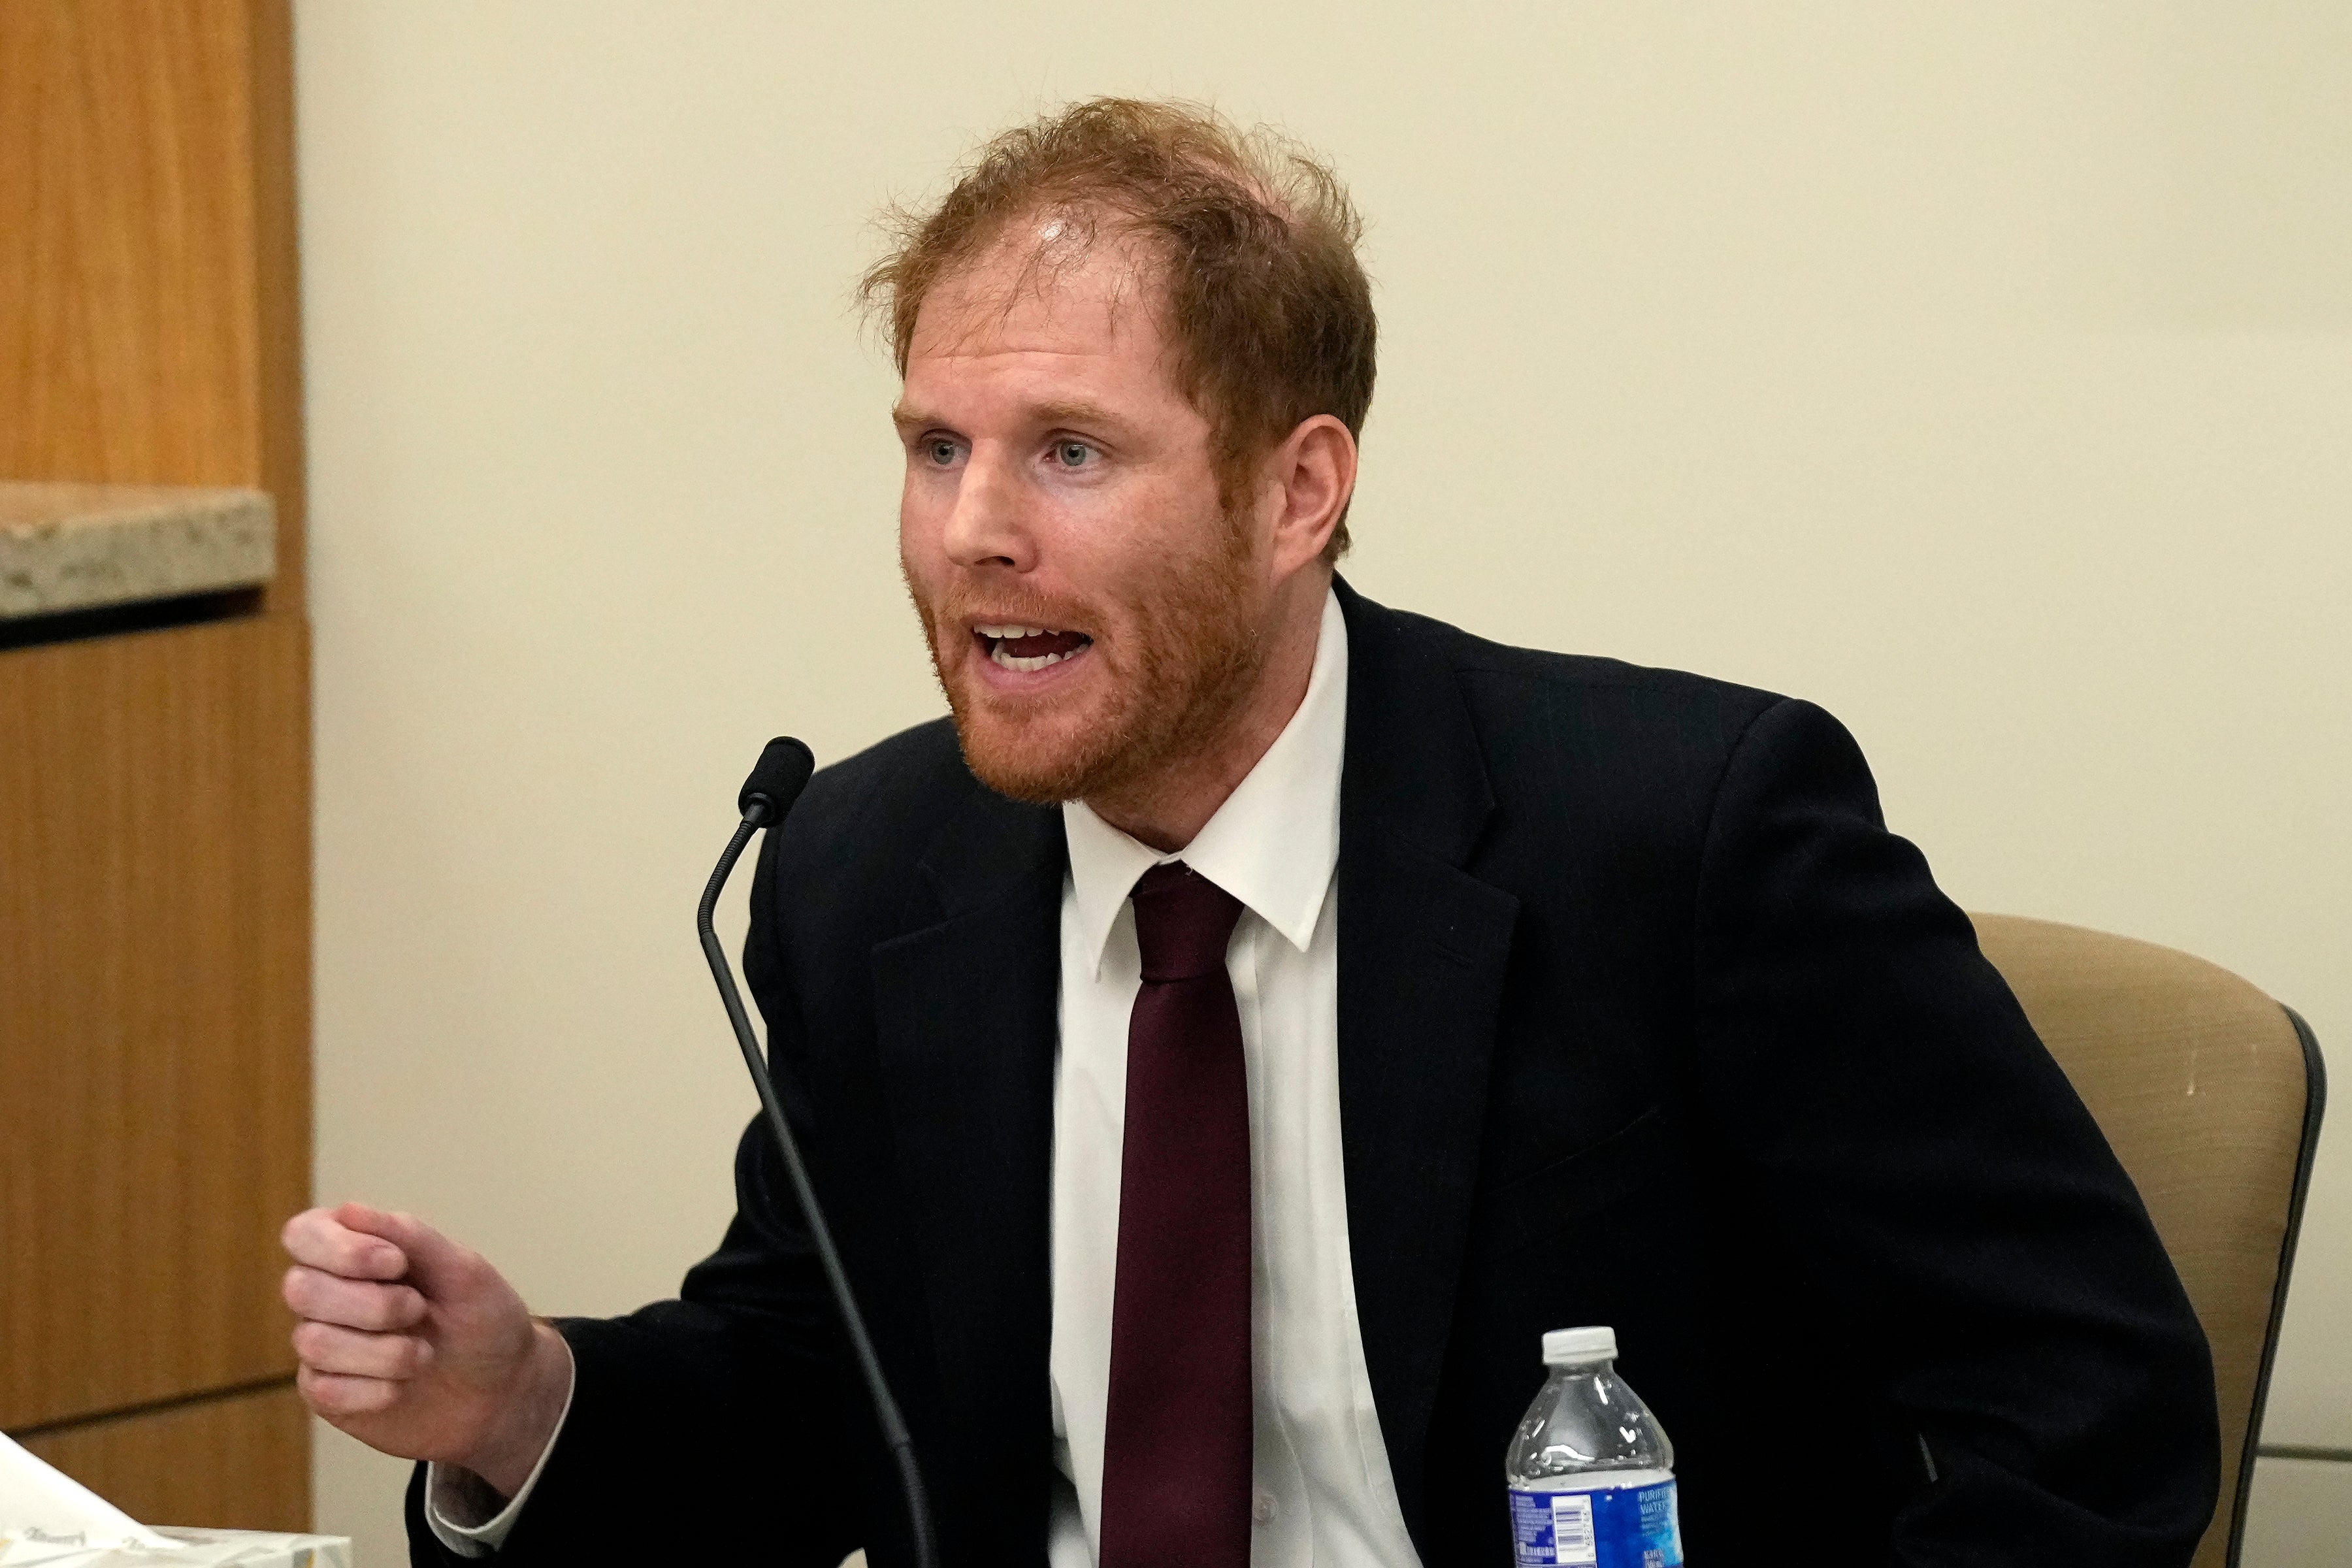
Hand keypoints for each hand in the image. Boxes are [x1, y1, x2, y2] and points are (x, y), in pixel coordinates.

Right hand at [281, 1202, 571, 1497]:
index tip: (397, 1264)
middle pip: (300, 1289)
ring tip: (423, 1353)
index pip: (304, 1234)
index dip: (341, 1250)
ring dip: (383, 1351)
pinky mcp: (326, 1393)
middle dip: (373, 1304)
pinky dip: (374, 1389)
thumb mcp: (462, 1270)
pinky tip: (402, 1386)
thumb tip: (348, 1210)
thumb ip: (409, 1237)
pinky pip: (323, 1391)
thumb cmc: (482, 1319)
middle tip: (420, 1310)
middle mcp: (327, 1293)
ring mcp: (322, 1344)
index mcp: (355, 1249)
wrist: (501, 1390)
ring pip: (312, 1342)